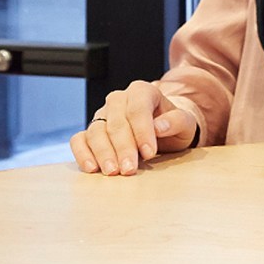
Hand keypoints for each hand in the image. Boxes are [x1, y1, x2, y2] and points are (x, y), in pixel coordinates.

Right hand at [68, 80, 198, 175]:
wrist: (163, 131)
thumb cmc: (173, 125)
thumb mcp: (185, 123)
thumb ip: (176, 121)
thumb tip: (159, 127)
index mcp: (142, 91)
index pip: (138, 108)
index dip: (142, 131)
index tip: (149, 152)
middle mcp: (118, 100)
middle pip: (116, 122)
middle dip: (123, 147)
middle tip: (129, 169)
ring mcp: (102, 115)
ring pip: (95, 131)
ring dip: (103, 153)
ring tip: (112, 171)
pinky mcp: (90, 131)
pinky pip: (79, 140)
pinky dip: (82, 153)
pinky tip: (91, 168)